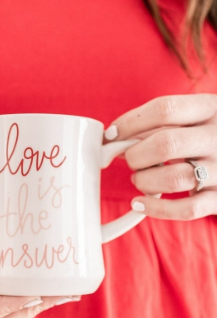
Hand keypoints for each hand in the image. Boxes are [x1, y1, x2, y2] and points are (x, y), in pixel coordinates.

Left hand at [104, 94, 216, 219]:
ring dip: (145, 181)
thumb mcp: (195, 118)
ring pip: (174, 178)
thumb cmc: (207, 135)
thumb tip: (115, 141)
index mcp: (211, 108)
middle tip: (130, 159)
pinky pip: (186, 209)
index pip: (164, 109)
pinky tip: (139, 204)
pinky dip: (156, 209)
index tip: (111, 134)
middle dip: (136, 155)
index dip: (130, 122)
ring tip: (139, 179)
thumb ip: (160, 124)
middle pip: (165, 144)